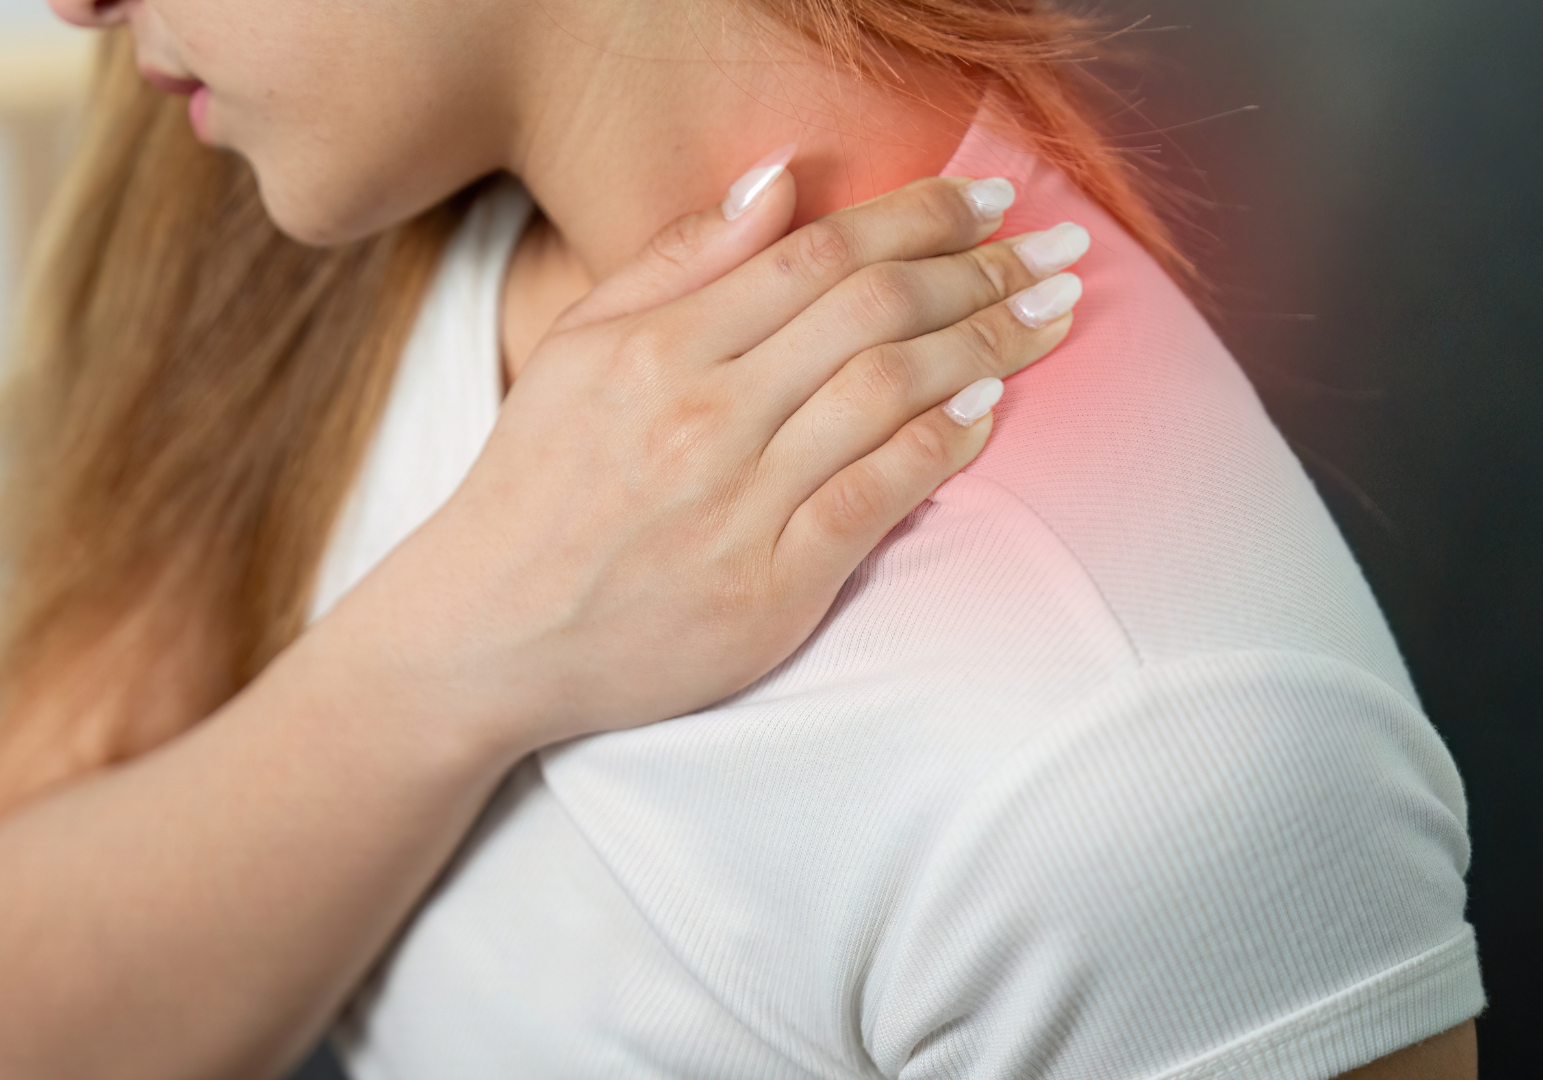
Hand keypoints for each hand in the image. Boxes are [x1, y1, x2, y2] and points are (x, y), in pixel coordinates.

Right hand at [348, 166, 1087, 750]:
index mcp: (655, 347)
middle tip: (1057, 249)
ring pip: (888, 394)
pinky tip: (988, 409)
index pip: (817, 255)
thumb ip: (680, 261)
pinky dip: (941, 445)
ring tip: (1053, 315)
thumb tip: (782, 180)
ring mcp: (737, 504)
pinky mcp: (768, 588)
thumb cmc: (535, 488)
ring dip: (987, 343)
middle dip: (981, 269)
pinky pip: (877, 498)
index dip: (919, 217)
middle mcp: (700, 416)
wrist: (485, 636)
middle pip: (871, 313)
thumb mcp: (579, 349)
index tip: (988, 200)